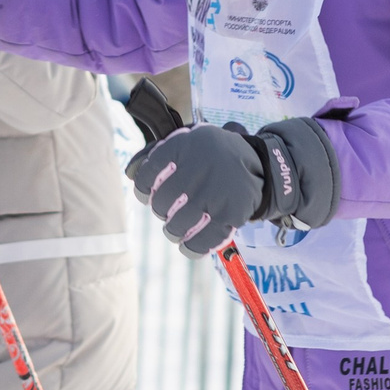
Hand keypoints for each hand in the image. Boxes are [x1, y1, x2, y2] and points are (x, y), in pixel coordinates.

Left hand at [125, 119, 336, 256]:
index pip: (146, 174)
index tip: (149, 195)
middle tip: (169, 210)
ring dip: (173, 230)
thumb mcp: (188, 142)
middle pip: (161, 202)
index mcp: (185, 144)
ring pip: (177, 224)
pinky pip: (201, 241)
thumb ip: (156, 154)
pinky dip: (191, 247)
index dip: (143, 190)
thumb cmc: (211, 157)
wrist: (259, 166)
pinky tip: (187, 245)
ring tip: (177, 228)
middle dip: (161, 210)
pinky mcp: (231, 214)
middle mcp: (200, 166)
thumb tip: (130, 172)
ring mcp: (216, 192)